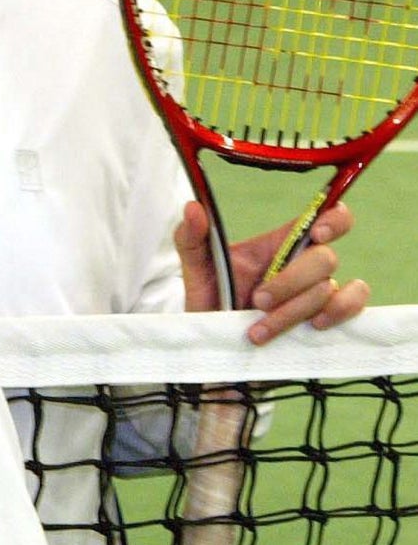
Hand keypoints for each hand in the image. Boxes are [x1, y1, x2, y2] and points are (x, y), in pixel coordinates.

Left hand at [175, 200, 369, 342]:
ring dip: (292, 311)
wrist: (213, 337)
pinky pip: (352, 306)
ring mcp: (318, 290)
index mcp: (280, 243)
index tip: (316, 232)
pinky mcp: (326, 315)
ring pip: (327, 290)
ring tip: (258, 330)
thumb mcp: (195, 265)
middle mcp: (304, 263)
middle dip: (289, 283)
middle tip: (257, 300)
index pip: (323, 216)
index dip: (333, 219)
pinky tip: (314, 325)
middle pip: (323, 259)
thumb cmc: (210, 294)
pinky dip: (339, 312)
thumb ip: (192, 235)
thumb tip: (192, 207)